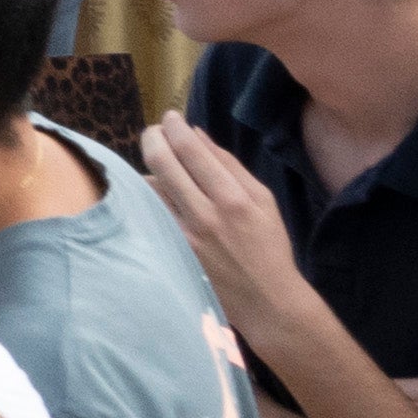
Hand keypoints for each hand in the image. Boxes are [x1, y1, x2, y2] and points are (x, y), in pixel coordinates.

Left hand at [135, 115, 316, 345]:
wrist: (266, 300)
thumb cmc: (269, 246)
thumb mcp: (262, 199)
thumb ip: (228, 164)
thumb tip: (196, 133)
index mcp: (232, 198)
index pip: (191, 149)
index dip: (174, 126)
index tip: (171, 117)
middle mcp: (205, 215)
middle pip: (162, 161)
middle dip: (153, 136)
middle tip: (155, 130)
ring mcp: (184, 235)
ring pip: (149, 185)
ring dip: (151, 169)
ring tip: (163, 166)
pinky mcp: (171, 250)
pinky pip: (149, 211)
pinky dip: (150, 195)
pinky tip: (159, 192)